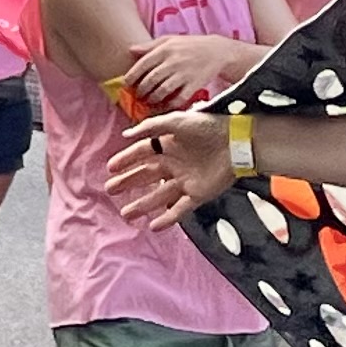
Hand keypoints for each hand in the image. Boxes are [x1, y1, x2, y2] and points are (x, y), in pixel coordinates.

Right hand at [108, 113, 234, 229]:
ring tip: (126, 214)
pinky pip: (179, 209)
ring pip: (158, 196)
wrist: (236, 142)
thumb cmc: (207, 128)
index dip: (126, 160)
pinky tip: (153, 225)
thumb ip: (151, 127)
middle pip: (146, 176)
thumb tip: (126, 134)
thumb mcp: (177, 121)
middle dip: (128, 183)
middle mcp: (174, 164)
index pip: (141, 153)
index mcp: (168, 145)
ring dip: (142, 205)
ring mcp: (185, 181)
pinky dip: (167, 218)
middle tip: (110, 190)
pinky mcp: (198, 195)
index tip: (110, 168)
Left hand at [120, 34, 248, 109]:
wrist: (217, 51)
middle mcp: (173, 62)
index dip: (132, 76)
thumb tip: (130, 49)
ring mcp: (184, 74)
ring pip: (162, 91)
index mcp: (165, 49)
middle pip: (150, 80)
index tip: (125, 84)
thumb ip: (150, 45)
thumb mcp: (170, 40)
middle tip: (137, 95)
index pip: (142, 64)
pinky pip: (179, 98)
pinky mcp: (194, 85)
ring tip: (149, 101)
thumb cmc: (189, 45)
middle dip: (141, 91)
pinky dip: (170, 104)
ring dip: (153, 99)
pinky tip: (165, 105)